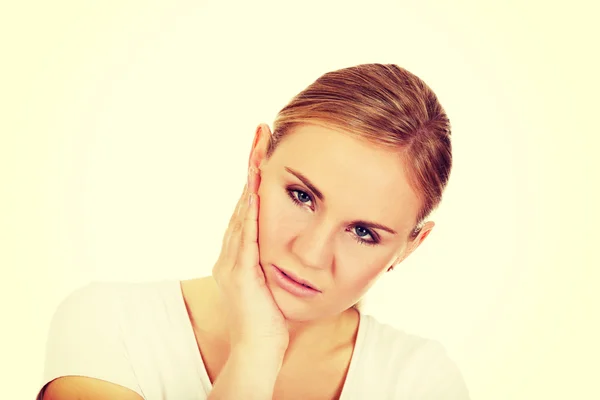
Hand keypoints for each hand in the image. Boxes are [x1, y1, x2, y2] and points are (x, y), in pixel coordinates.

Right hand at [212, 166, 288, 355]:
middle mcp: (228, 252)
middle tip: (260, 135)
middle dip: (251, 166)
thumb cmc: (270, 316)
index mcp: (237, 252)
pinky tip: (255, 191)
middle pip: (240, 200)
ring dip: (251, 180)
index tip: (263, 149)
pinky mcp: (239, 274)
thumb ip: (270, 256)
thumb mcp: (270, 278)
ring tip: (258, 150)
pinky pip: (245, 237)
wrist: (259, 348)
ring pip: (241, 212)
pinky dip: (249, 213)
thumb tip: (283, 239)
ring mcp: (231, 262)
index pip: (246, 206)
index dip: (254, 176)